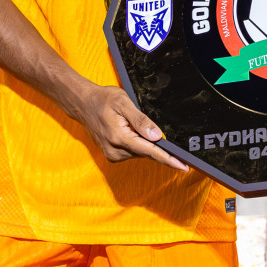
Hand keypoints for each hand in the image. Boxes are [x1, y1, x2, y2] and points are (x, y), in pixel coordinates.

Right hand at [64, 83, 188, 171]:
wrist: (83, 104)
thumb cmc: (103, 100)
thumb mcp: (123, 102)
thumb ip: (140, 120)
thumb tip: (157, 135)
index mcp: (120, 137)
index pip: (150, 151)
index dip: (169, 159)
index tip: (183, 166)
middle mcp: (115, 150)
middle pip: (147, 153)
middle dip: (163, 152)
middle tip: (179, 152)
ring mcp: (113, 154)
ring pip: (140, 153)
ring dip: (148, 145)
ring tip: (139, 127)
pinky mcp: (112, 155)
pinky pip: (133, 152)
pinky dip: (140, 146)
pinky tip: (136, 133)